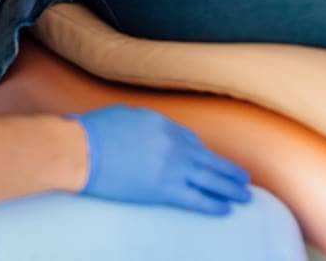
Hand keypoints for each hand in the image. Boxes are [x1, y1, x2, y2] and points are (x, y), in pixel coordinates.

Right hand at [72, 106, 252, 214]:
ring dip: (230, 188)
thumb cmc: (93, 132)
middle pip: (208, 158)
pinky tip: (226, 208)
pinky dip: (213, 204)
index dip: (202, 153)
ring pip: (210, 178)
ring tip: (245, 195)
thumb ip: (143, 124)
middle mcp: (173, 144)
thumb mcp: (123, 116)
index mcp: (162, 123)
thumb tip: (148, 133)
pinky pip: (196, 198)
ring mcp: (170, 167)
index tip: (208, 162)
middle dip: (227, 170)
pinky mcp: (163, 189)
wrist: (80, 150)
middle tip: (243, 178)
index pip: (191, 140)